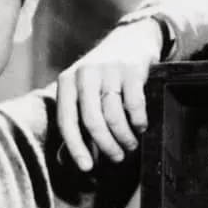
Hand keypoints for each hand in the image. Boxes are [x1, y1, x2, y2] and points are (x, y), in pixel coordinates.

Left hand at [56, 18, 163, 170]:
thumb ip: (76, 118)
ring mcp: (108, 70)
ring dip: (125, 137)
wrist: (131, 39)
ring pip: (114, 115)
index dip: (76, 147)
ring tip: (130, 144)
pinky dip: (139, 121)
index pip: (66, 120)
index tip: (87, 168)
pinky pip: (134, 104)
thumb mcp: (83, 90)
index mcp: (66, 81)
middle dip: (106, 145)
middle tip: (118, 158)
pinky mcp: (131, 69)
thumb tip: (69, 158)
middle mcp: (84, 74)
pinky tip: (141, 126)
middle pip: (92, 121)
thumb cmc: (103, 75)